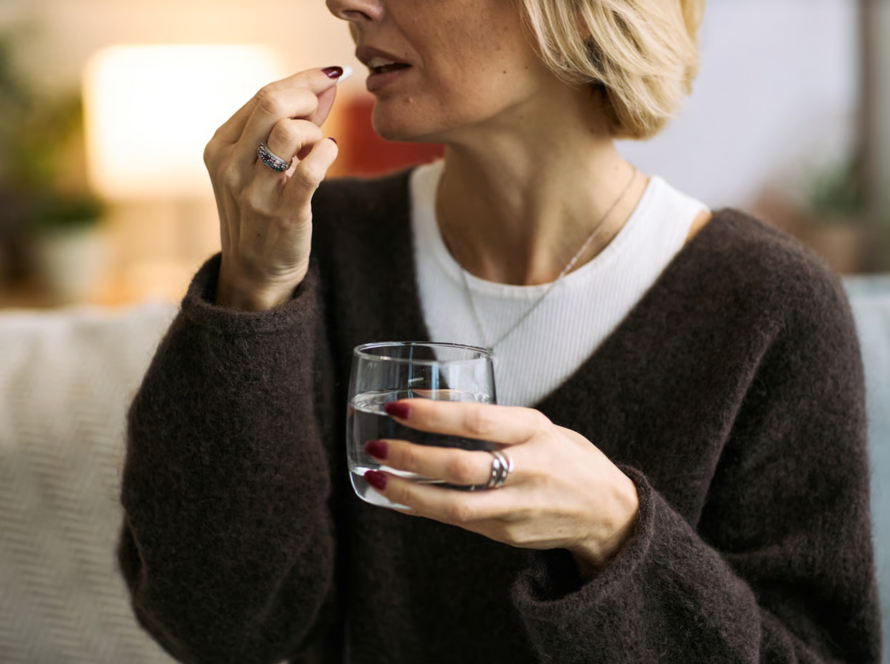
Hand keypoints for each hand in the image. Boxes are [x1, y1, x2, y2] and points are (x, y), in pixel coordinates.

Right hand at [204, 67, 344, 310]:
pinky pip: (311, 170)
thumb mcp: (265, 163)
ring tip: (318, 146)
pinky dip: (328, 153)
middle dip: (308, 98)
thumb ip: (294, 122)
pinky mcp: (283, 213)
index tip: (330, 76)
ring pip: (289, 132)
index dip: (303, 80)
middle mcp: (231, 166)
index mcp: (221, 146)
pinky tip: (330, 154)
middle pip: (272, 104)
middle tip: (323, 112)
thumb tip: (327, 82)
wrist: (257, 271)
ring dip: (316, 131)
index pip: (263, 95)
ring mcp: (254, 191)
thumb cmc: (264, 210)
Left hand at [363, 400, 639, 578]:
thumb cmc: (566, 456)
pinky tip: (397, 499)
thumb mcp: (537, 425)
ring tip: (375, 477)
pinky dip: (424, 510)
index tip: (397, 406)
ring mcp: (519, 508)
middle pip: (463, 467)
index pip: (479, 421)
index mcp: (536, 432)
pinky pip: (458, 523)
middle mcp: (529, 470)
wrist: (607, 512)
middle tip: (377, 445)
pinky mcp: (509, 535)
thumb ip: (489, 416)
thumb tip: (426, 397)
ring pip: (456, 507)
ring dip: (409, 493)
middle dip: (412, 457)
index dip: (434, 414)